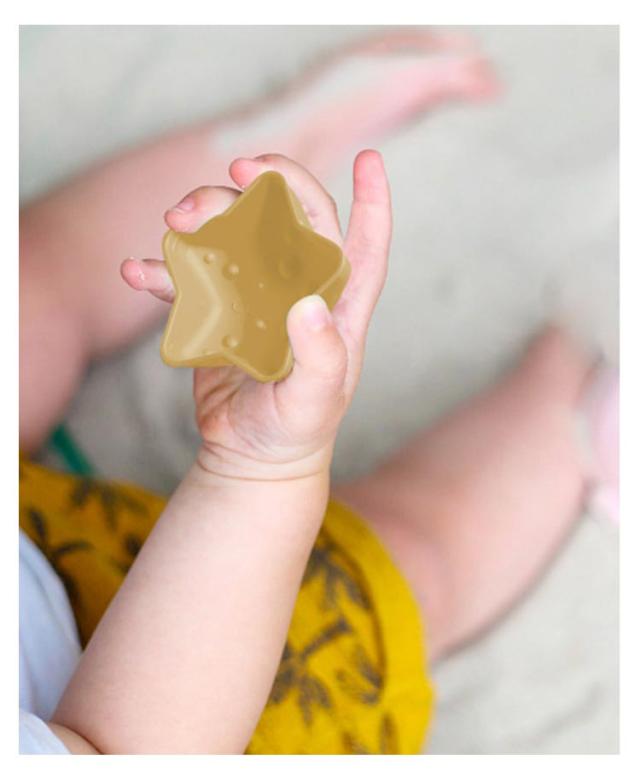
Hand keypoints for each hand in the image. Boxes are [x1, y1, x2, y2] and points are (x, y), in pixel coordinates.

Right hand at [121, 151, 390, 480]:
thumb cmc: (296, 428)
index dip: (372, 200)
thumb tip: (307, 303)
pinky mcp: (220, 307)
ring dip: (207, 214)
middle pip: (291, 217)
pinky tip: (136, 272)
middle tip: (233, 170)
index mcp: (338, 304)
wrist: (252, 454)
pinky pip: (192, 276)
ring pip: (236, 231)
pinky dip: (164, 269)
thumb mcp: (314, 399)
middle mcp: (300, 287)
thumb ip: (319, 355)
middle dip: (267, 184)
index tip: (370, 159)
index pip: (365, 243)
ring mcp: (258, 293)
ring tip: (175, 221)